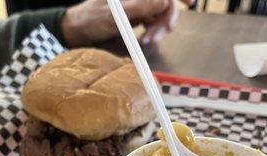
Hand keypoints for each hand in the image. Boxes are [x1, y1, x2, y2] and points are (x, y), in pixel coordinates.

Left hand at [61, 0, 192, 46]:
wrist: (77, 31)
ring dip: (159, 28)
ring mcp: (139, 3)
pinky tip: (145, 38)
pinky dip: (154, 31)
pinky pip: (154, 20)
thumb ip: (140, 6)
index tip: (189, 4)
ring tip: (147, 40)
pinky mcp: (137, 14)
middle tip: (157, 36)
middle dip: (166, 18)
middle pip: (165, 2)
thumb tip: (164, 1)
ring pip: (161, 13)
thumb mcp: (114, 15)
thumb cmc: (89, 19)